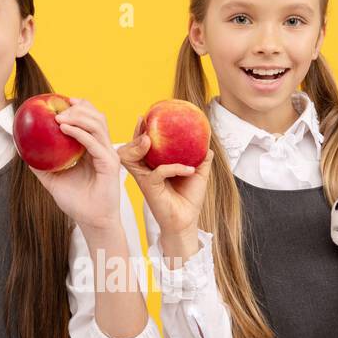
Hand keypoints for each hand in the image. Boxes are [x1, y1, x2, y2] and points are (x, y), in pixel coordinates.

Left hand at [27, 97, 121, 232]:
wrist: (91, 222)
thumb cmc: (76, 203)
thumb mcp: (53, 181)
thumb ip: (41, 166)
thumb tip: (23, 152)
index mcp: (93, 149)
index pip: (90, 119)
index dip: (79, 106)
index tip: (61, 101)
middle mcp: (102, 148)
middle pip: (96, 116)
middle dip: (78, 107)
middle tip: (58, 109)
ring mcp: (108, 154)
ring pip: (97, 124)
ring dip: (78, 116)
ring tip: (60, 118)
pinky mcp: (110, 164)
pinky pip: (94, 142)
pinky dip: (80, 133)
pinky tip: (65, 129)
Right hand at [119, 114, 211, 236]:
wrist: (187, 221)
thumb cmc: (189, 198)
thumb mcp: (198, 174)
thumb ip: (201, 158)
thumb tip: (207, 144)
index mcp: (153, 165)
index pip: (142, 145)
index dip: (140, 130)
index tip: (146, 116)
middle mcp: (145, 171)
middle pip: (130, 149)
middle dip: (134, 135)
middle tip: (144, 124)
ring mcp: (146, 179)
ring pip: (132, 158)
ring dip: (139, 146)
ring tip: (150, 139)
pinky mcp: (150, 188)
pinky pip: (158, 172)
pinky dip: (174, 167)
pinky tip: (189, 169)